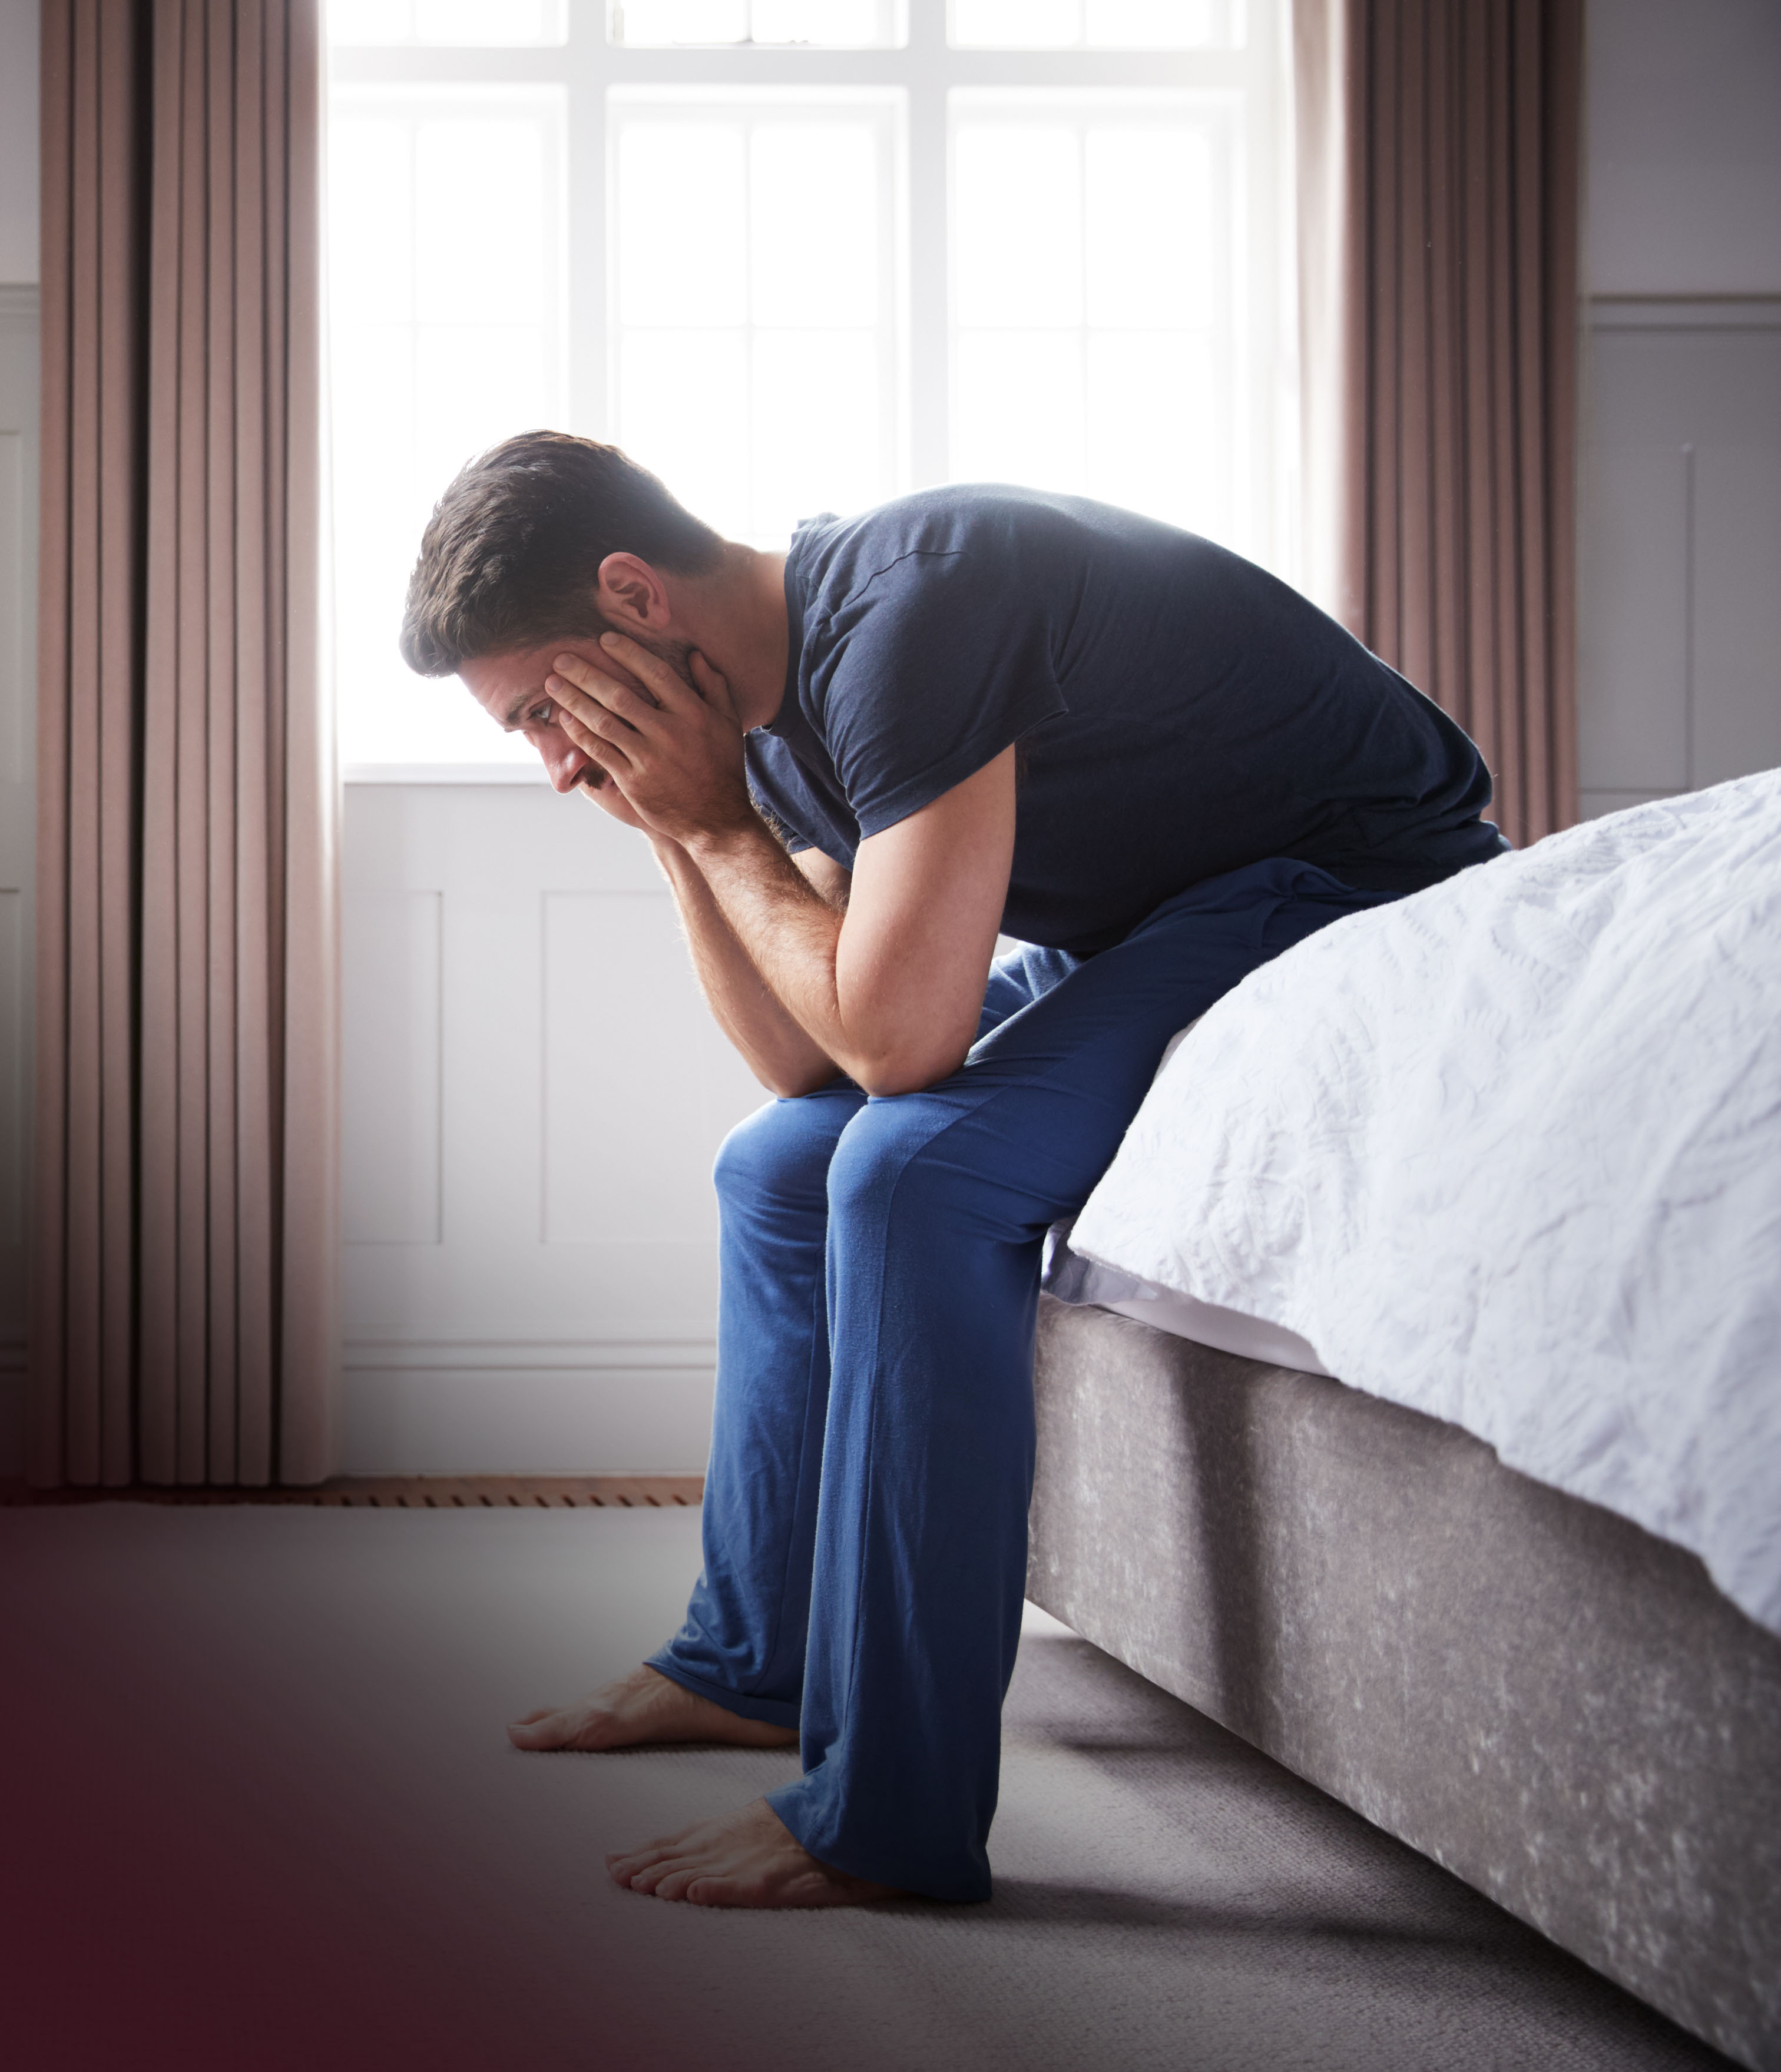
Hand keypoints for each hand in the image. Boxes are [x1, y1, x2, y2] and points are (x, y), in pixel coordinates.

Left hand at [545, 636, 756, 849]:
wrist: (715, 820)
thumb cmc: (722, 767)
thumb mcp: (728, 724)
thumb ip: (713, 686)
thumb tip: (694, 654)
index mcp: (693, 714)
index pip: (656, 674)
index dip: (628, 654)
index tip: (605, 639)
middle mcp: (669, 733)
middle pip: (619, 696)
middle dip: (586, 674)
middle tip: (561, 658)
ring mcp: (648, 759)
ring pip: (603, 722)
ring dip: (574, 700)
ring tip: (553, 684)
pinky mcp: (633, 781)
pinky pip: (600, 751)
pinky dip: (580, 733)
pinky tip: (565, 718)